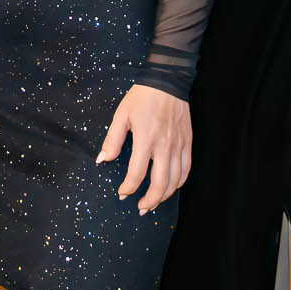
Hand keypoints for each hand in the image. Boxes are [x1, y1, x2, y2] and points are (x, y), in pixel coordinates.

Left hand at [98, 83, 191, 214]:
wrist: (168, 81)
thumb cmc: (142, 97)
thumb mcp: (121, 115)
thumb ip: (112, 140)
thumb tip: (103, 160)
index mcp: (145, 139)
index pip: (137, 173)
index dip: (129, 187)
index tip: (122, 193)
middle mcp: (164, 145)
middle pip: (160, 183)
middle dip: (150, 200)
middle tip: (140, 208)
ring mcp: (178, 145)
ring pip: (175, 180)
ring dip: (164, 195)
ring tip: (154, 202)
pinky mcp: (188, 142)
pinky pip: (186, 169)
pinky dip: (179, 182)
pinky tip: (171, 187)